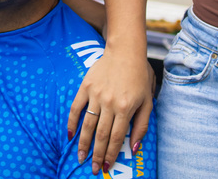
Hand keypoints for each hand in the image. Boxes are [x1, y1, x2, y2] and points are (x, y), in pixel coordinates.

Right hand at [67, 48, 151, 174]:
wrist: (125, 50)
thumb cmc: (139, 76)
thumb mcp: (148, 100)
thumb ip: (142, 125)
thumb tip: (135, 147)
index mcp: (126, 108)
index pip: (116, 138)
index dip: (111, 154)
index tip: (107, 167)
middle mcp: (110, 103)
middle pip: (101, 135)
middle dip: (96, 155)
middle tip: (93, 169)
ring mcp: (96, 94)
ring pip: (88, 125)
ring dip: (83, 144)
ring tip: (80, 157)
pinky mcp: (86, 86)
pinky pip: (76, 108)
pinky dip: (71, 122)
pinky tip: (69, 135)